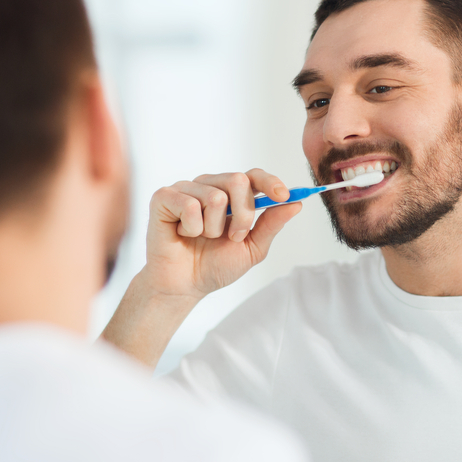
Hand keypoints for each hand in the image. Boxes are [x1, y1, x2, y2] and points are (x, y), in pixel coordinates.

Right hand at [139, 168, 301, 300]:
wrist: (184, 286)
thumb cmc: (215, 265)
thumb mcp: (252, 248)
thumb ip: (271, 225)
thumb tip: (296, 204)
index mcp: (232, 195)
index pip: (254, 176)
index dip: (270, 182)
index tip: (284, 197)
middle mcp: (210, 186)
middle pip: (238, 180)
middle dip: (243, 216)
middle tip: (233, 237)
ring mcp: (186, 189)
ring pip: (215, 196)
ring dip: (213, 228)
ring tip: (202, 238)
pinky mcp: (164, 197)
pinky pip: (189, 205)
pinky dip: (191, 228)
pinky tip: (184, 234)